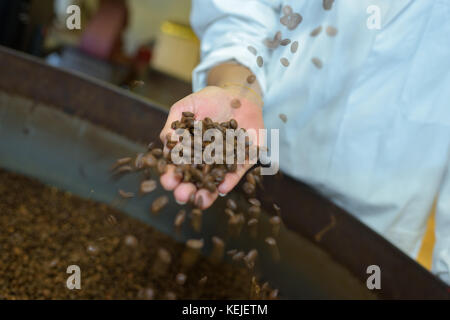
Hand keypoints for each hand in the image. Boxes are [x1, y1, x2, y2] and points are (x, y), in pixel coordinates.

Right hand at [159, 85, 263, 208]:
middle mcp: (206, 160)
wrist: (239, 94)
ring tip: (199, 200)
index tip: (167, 181)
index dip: (171, 175)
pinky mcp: (244, 159)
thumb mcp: (187, 106)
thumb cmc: (209, 100)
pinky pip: (237, 173)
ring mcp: (225, 162)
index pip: (178, 167)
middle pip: (195, 179)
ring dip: (207, 193)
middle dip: (187, 189)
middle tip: (181, 195)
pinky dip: (229, 181)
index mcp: (190, 151)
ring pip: (215, 181)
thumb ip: (174, 123)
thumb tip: (166, 141)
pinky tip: (222, 188)